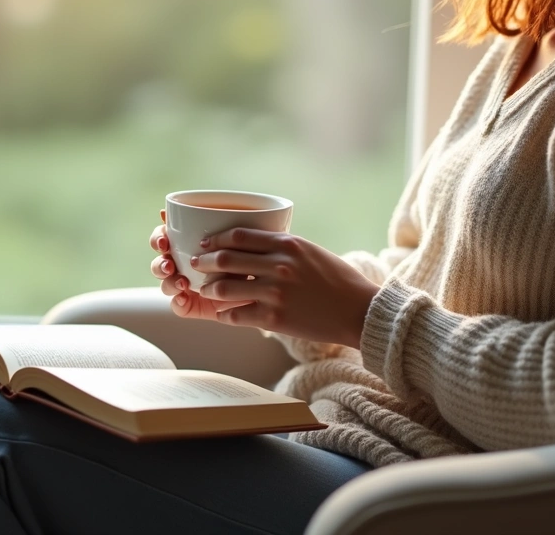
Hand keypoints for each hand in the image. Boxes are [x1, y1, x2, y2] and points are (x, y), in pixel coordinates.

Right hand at [148, 211, 248, 320]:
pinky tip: (184, 299)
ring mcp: (187, 285)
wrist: (266, 288)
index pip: (164, 237)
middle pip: (160, 260)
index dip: (158, 237)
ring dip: (168, 282)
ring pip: (165, 283)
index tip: (164, 241)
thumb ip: (219, 225)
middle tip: (169, 265)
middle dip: (159, 262)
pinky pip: (176, 305)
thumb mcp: (240, 239)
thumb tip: (206, 207)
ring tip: (181, 283)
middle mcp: (184, 263)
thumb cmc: (252, 258)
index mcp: (187, 243)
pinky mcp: (193, 305)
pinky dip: (177, 302)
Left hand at [191, 228, 378, 347]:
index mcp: (287, 244)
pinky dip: (224, 314)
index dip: (215, 238)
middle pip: (225, 259)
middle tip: (195, 264)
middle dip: (203, 261)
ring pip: (224, 287)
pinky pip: (236, 315)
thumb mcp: (310, 252)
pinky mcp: (274, 318)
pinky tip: (222, 314)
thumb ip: (281, 247)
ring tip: (206, 290)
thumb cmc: (337, 280)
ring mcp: (275, 292)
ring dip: (209, 289)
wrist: (359, 312)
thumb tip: (252, 246)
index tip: (204, 242)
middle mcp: (279, 265)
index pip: (238, 236)